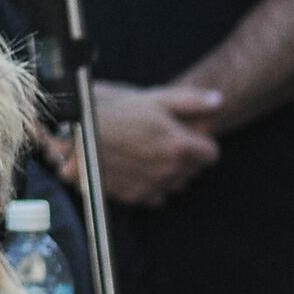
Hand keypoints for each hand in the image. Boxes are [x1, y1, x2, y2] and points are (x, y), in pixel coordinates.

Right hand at [71, 81, 223, 205]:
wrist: (73, 130)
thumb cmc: (115, 109)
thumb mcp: (154, 97)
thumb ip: (190, 101)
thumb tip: (219, 102)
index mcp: (179, 146)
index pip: (212, 154)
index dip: (202, 142)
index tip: (187, 133)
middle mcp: (170, 171)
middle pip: (195, 170)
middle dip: (186, 156)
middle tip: (163, 138)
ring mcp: (152, 186)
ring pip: (177, 184)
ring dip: (170, 172)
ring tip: (148, 151)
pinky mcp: (134, 196)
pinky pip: (156, 196)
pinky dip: (151, 185)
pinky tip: (136, 167)